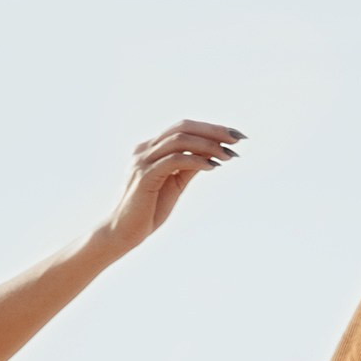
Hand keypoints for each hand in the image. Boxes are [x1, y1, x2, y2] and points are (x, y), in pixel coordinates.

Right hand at [102, 119, 242, 254]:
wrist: (122, 233)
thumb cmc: (147, 213)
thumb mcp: (174, 186)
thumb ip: (187, 168)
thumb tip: (210, 156)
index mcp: (151, 148)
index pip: (183, 128)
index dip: (210, 128)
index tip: (234, 135)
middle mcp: (145, 149)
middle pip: (183, 127)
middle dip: (213, 130)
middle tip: (237, 138)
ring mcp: (143, 160)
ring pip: (179, 140)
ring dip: (208, 145)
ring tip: (228, 154)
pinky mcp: (145, 175)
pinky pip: (174, 160)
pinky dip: (195, 160)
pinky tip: (212, 166)